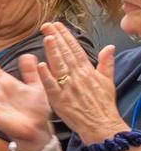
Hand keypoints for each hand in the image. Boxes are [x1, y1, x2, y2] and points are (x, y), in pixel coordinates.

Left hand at [40, 23, 126, 144]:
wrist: (102, 125)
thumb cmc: (103, 105)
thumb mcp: (108, 82)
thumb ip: (106, 63)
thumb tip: (109, 47)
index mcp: (88, 71)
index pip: (76, 49)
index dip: (66, 36)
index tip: (58, 25)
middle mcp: (78, 77)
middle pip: (65, 54)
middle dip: (56, 37)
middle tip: (47, 25)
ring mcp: (68, 88)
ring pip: (59, 66)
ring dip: (52, 51)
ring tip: (46, 37)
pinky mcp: (60, 100)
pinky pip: (52, 86)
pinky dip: (46, 76)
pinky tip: (40, 65)